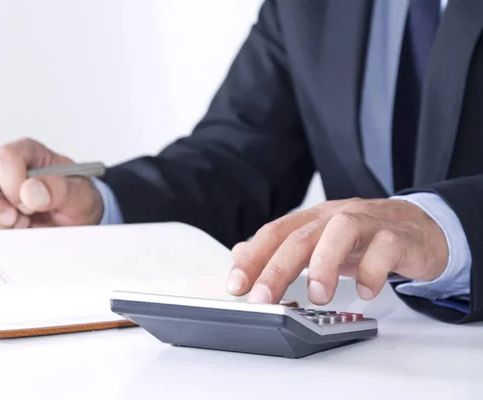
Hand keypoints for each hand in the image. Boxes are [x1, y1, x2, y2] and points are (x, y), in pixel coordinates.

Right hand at [0, 138, 103, 229]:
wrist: (80, 224)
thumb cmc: (78, 200)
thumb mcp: (80, 195)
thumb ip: (59, 189)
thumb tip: (30, 191)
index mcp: (27, 154)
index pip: (3, 157)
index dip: (12, 182)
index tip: (29, 202)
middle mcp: (3, 171)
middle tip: (18, 220)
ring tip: (24, 226)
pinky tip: (17, 234)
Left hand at [227, 198, 448, 303]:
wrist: (421, 228)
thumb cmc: (365, 239)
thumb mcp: (319, 244)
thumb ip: (280, 250)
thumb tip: (240, 255)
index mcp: (313, 219)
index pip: (275, 233)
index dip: (253, 257)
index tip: (236, 285)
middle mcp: (336, 217)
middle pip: (301, 236)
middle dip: (278, 268)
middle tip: (264, 299)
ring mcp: (369, 223)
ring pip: (341, 231)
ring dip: (324, 265)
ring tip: (318, 296)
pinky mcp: (399, 237)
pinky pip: (386, 248)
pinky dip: (373, 271)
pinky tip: (366, 292)